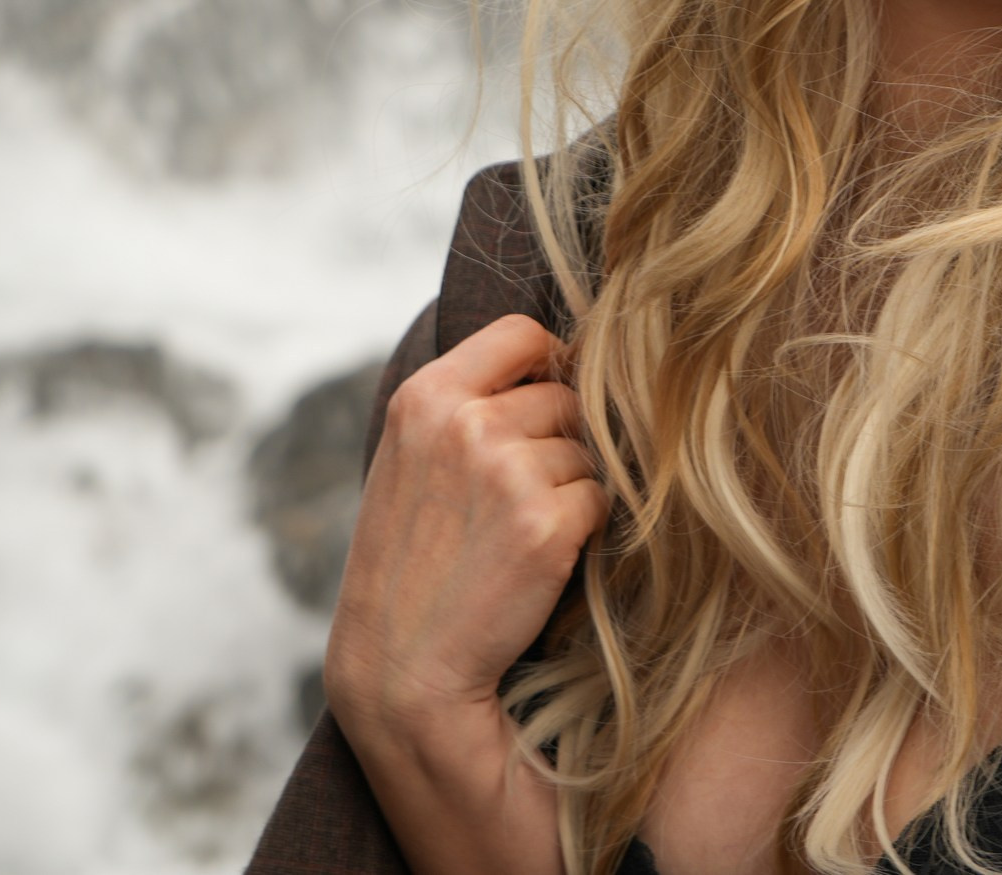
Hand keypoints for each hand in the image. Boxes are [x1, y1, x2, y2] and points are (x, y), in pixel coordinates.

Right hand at [323, 313, 609, 751]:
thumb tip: (563, 356)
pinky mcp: (547, 524)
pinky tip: (539, 562)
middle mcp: (465, 423)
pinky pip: (601, 501)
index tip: (548, 401)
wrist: (400, 668)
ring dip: (572, 489)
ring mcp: (508, 472)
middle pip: (565, 397)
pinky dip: (584, 531)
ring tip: (517, 536)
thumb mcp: (411, 460)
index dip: (548, 362)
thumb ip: (467, 405)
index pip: (521, 334)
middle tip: (518, 501)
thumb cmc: (410, 564)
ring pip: (587, 452)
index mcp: (424, 397)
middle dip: (560, 442)